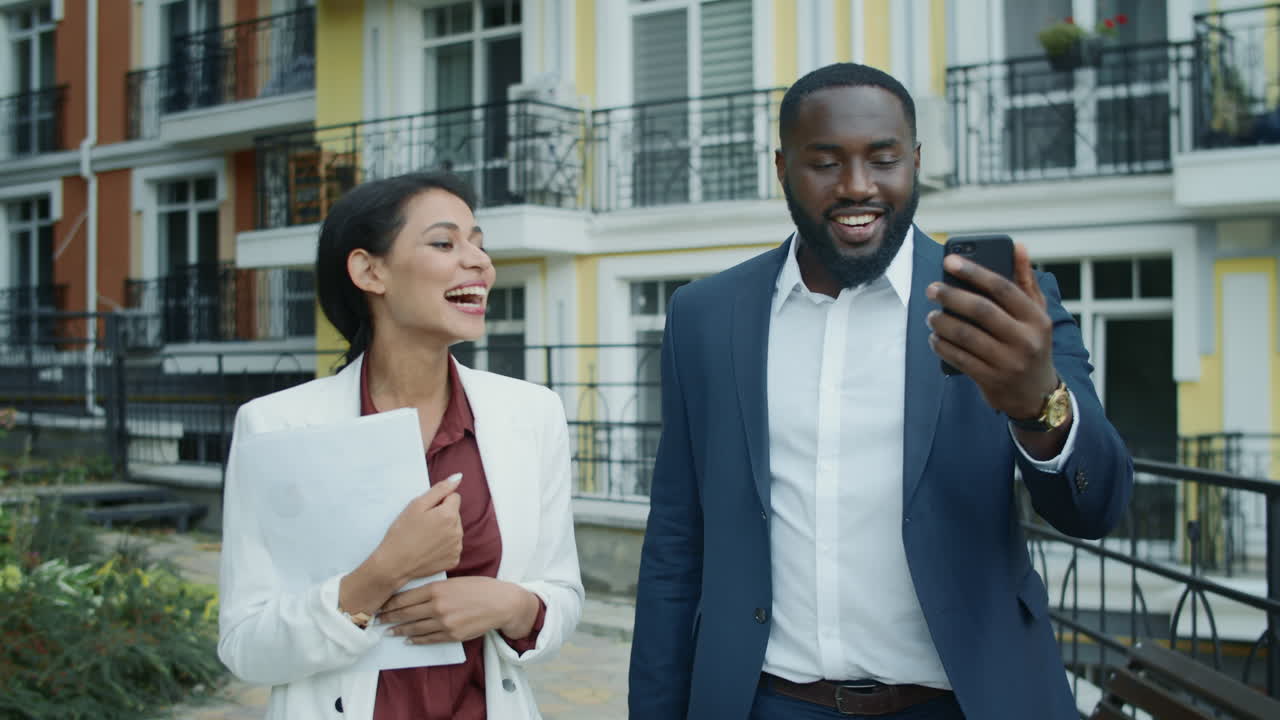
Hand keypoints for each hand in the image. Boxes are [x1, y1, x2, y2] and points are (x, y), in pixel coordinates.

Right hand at [373, 474, 463, 587]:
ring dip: (444, 530)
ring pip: (454, 530)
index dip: (439, 502)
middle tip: (422, 525)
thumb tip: (458, 477)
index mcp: (449, 515)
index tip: (426, 511)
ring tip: (424, 537)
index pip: (454, 497)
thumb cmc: (402, 532)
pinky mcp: (454, 560)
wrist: (394, 564)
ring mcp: (457, 547)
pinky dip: (443, 546)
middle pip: (455, 514)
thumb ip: (440, 489)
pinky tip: (429, 549)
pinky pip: (453, 546)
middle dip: (442, 515)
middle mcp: (458, 531)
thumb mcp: (417, 505)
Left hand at [379, 576, 540, 643]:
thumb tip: (414, 595)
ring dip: (400, 631)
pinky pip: (429, 639)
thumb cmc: (479, 588)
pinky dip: (417, 640)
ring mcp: (444, 622)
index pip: (405, 597)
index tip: (380, 606)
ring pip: (415, 628)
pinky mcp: (452, 635)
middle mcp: (438, 605)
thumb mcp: (454, 581)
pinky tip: (408, 640)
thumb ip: (434, 588)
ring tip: (389, 632)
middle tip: (377, 620)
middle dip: (390, 618)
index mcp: (437, 588)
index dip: (390, 603)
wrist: (500, 603)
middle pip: (406, 613)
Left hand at [926, 243, 1059, 419]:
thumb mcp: (1037, 315)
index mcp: (1037, 318)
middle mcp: (1025, 340)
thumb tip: (1018, 246)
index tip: (949, 261)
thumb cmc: (1033, 345)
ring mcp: (1008, 362)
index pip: (1004, 288)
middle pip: (981, 310)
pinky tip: (935, 338)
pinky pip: (959, 358)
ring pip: (966, 336)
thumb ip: (1026, 281)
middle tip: (931, 289)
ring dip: (942, 323)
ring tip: (931, 316)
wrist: (1037, 395)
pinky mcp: (991, 379)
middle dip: (951, 296)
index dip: (974, 272)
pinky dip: (942, 346)